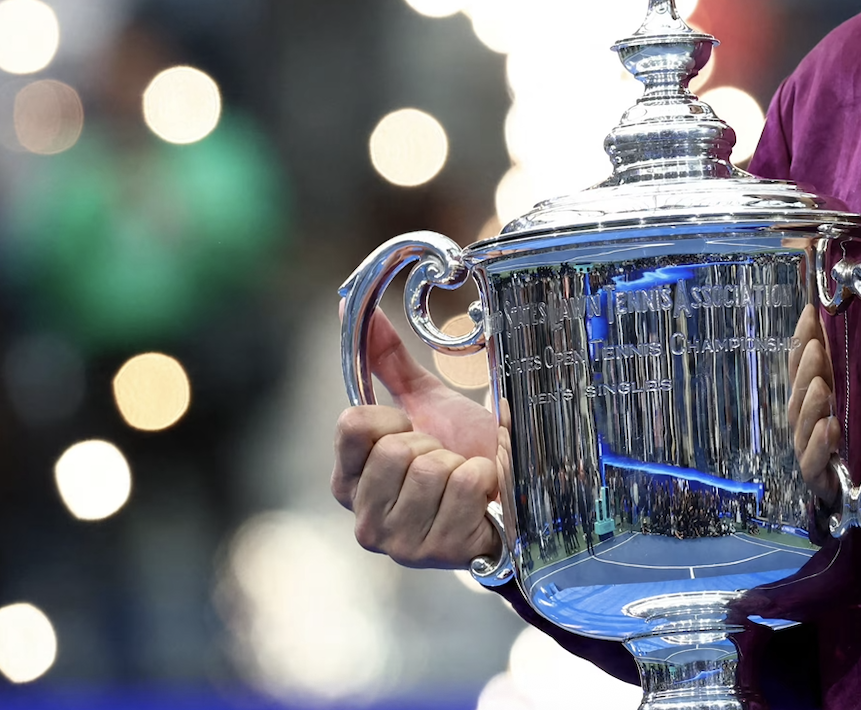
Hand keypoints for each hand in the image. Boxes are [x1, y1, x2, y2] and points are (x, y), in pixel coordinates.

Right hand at [331, 310, 502, 568]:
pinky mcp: (438, 554)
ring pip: (431, 469)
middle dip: (434, 445)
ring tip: (464, 478)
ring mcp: (398, 544)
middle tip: (447, 460)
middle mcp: (363, 521)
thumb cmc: (463, 453)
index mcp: (348, 483)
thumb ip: (387, 362)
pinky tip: (483, 497)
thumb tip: (353, 306)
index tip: (413, 430)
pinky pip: (464, 486)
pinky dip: (484, 480)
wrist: (512, 498)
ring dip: (461, 464)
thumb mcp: (425, 405)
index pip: (352, 425)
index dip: (393, 418)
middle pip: (396, 449)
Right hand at [784, 300, 840, 508]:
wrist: (850, 492)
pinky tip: (828, 428)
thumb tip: (837, 319)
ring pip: (802, 425)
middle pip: (798, 393)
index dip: (803, 338)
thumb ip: (839, 364)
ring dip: (810, 404)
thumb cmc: (847, 437)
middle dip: (805, 369)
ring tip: (821, 385)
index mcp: (810, 399)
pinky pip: (813, 462)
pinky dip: (819, 444)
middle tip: (817, 347)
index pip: (801, 365)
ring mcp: (806, 449)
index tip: (810, 313)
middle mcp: (803, 422)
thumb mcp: (845, 394)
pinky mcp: (816, 478)